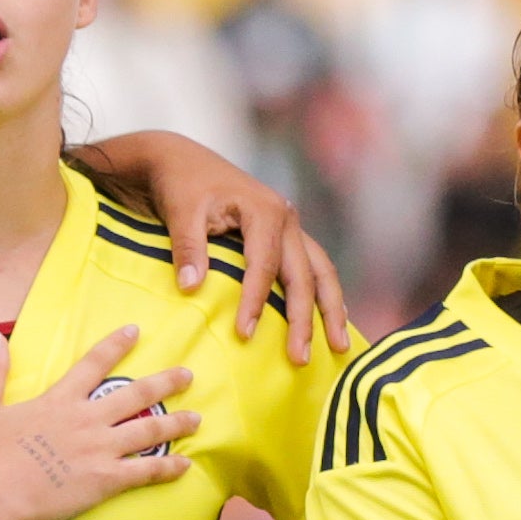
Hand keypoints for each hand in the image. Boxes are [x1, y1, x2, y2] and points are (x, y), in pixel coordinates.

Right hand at [0, 324, 195, 519]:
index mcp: (60, 400)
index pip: (94, 364)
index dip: (116, 345)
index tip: (136, 331)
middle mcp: (87, 419)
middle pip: (135, 393)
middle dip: (165, 382)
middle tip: (188, 375)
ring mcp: (100, 449)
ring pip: (148, 429)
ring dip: (175, 422)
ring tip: (197, 419)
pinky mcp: (106, 479)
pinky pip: (146, 471)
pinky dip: (168, 467)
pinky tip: (186, 464)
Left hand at [98, 131, 355, 361]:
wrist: (181, 161)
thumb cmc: (181, 186)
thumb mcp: (180, 212)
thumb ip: (188, 248)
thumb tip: (192, 287)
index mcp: (264, 210)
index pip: (264, 264)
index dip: (255, 300)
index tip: (245, 334)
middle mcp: (286, 217)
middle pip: (304, 274)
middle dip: (305, 318)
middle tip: (300, 358)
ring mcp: (291, 226)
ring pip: (321, 271)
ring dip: (330, 309)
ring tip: (340, 346)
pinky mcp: (286, 234)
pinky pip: (314, 266)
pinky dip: (325, 293)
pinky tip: (336, 318)